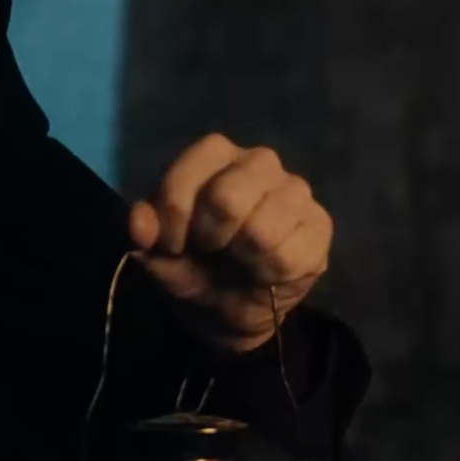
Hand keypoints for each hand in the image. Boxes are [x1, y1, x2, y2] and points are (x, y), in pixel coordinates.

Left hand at [126, 133, 332, 353]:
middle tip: (207, 249)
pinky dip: (266, 273)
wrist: (229, 306)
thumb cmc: (192, 264)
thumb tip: (139, 224)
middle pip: (227, 198)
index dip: (173, 216)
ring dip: (239, 256)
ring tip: (238, 258)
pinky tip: (264, 270)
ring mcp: (295, 190)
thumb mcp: (156, 251)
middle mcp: (259, 161)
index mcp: (215, 154)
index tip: (170, 243)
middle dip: (207, 236)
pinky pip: (286, 255)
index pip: (189, 173)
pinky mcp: (320, 225)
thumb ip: (143, 232)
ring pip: (260, 230)